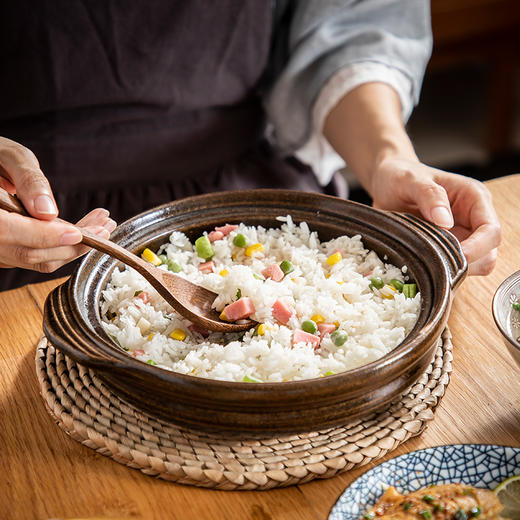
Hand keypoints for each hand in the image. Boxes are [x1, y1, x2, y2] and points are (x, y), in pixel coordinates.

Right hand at [0, 136, 115, 272]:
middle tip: (104, 227)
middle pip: (31, 253)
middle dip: (74, 244)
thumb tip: (47, 212)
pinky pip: (40, 255)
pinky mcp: (11, 251)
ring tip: (102, 226)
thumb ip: (29, 181)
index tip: (79, 233)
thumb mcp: (12, 158)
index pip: (10, 232)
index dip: (47, 236)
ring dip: (76, 247)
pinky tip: (85, 229)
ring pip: (39, 259)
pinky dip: (65, 245)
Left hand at [369, 157, 500, 275]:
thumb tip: (445, 220)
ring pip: (472, 267)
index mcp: (474, 199)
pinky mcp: (445, 249)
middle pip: (487, 255)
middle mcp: (472, 220)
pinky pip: (450, 269)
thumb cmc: (400, 176)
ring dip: (451, 269)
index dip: (477, 248)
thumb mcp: (410, 180)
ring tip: (424, 259)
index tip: (453, 255)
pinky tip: (420, 264)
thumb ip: (429, 195)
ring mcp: (460, 237)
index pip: (491, 231)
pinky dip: (438, 272)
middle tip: (434, 262)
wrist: (386, 182)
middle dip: (465, 263)